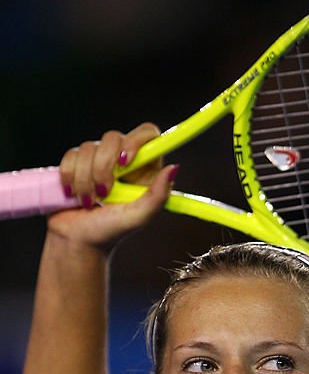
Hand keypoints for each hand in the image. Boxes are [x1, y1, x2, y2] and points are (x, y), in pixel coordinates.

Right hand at [47, 122, 175, 248]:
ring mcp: (99, 159)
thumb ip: (158, 195)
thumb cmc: (110, 231)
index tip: (124, 162)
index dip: (134, 141)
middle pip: (113, 137)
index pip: (147, 134)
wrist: (78, 239)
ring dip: (85, 178)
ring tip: (89, 202)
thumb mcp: (139, 217)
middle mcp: (123, 161)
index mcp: (144, 170)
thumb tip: (174, 168)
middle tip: (104, 193)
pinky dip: (69, 175)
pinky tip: (73, 194)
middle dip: (103, 167)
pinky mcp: (77, 162)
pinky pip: (71, 154)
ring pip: (89, 147)